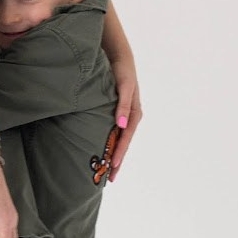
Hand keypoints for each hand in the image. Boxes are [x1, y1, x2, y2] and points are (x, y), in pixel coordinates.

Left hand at [104, 51, 141, 177]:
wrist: (119, 58)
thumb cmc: (122, 71)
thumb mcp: (123, 86)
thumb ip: (122, 104)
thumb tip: (121, 125)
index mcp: (134, 114)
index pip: (126, 138)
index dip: (120, 153)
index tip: (112, 166)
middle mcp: (130, 118)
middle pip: (123, 144)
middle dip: (117, 161)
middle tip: (110, 179)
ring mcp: (123, 117)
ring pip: (118, 141)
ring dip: (113, 155)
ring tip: (106, 172)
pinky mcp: (115, 114)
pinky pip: (113, 134)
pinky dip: (109, 145)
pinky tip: (102, 152)